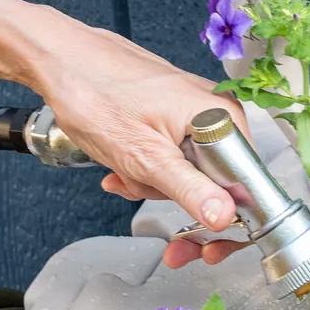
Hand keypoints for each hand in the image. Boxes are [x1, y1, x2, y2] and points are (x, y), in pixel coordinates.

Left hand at [20, 21, 248, 267]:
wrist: (60, 60)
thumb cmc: (95, 95)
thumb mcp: (144, 157)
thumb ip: (189, 189)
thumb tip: (226, 216)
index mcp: (221, 119)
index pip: (250, 187)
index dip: (229, 225)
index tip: (207, 250)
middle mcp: (217, 113)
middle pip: (222, 185)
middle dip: (183, 208)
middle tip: (169, 244)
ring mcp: (195, 113)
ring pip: (193, 174)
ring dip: (156, 188)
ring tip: (125, 176)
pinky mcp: (174, 114)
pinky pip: (174, 156)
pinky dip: (148, 171)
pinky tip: (122, 170)